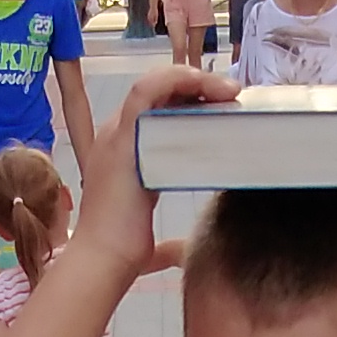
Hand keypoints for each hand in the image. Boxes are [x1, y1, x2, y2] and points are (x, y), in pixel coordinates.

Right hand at [76, 64, 232, 277]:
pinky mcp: (122, 137)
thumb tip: (188, 252)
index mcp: (123, 151)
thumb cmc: (121, 250)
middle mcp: (116, 135)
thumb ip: (169, 241)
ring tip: (229, 89)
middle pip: (159, 92)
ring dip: (195, 79)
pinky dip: (177, 78)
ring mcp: (116, 133)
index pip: (157, 109)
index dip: (189, 102)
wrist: (103, 258)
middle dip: (198, 86)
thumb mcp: (152, 238)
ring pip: (154, 83)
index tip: (223, 109)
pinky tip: (205, 83)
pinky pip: (147, 89)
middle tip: (233, 95)